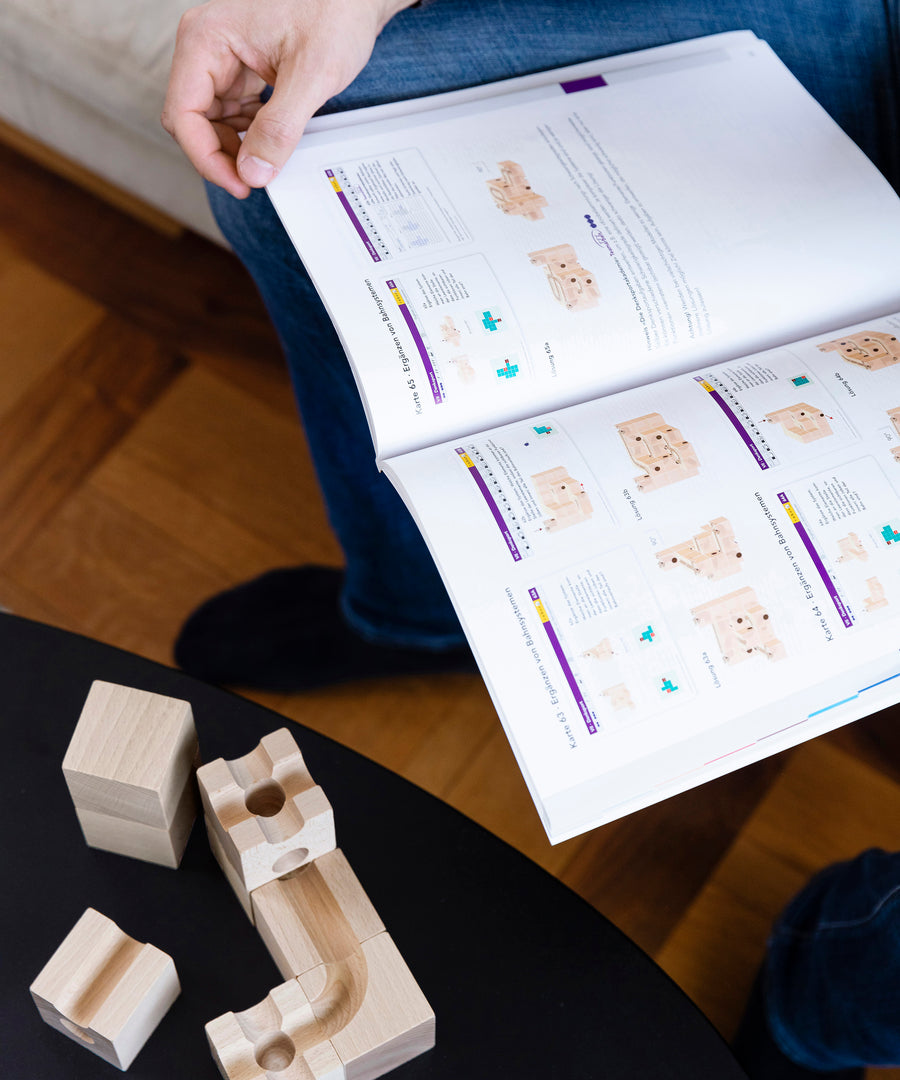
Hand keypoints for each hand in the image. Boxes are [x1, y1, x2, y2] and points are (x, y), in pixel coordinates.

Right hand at [162, 0, 414, 197]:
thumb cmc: (336, 10)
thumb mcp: (312, 74)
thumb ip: (280, 128)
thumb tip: (253, 172)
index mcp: (207, 39)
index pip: (183, 114)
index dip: (207, 158)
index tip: (240, 184)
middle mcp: (206, 46)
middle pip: (193, 122)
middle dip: (221, 156)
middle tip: (258, 180)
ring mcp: (222, 58)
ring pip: (212, 122)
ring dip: (237, 148)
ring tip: (272, 159)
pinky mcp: (241, 69)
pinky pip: (234, 113)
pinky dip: (251, 134)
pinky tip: (275, 140)